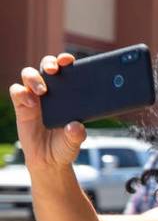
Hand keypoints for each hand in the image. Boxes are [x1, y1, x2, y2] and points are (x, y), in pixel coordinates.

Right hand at [8, 53, 86, 169]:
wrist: (49, 160)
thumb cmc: (64, 146)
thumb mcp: (74, 142)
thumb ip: (76, 135)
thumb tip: (77, 126)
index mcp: (68, 95)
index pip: (67, 71)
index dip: (66, 61)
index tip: (69, 60)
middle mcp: (51, 92)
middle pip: (47, 66)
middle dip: (50, 62)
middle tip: (53, 70)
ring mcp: (35, 97)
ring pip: (29, 74)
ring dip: (34, 78)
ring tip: (42, 91)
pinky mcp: (21, 106)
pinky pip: (17, 91)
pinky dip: (22, 93)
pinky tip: (30, 103)